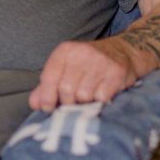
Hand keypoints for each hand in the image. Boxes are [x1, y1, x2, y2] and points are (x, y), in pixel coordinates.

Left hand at [28, 36, 149, 112]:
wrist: (124, 51)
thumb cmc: (89, 65)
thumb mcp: (66, 69)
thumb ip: (47, 86)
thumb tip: (35, 104)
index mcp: (65, 51)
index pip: (49, 77)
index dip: (47, 97)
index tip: (49, 108)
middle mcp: (82, 53)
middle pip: (66, 91)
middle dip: (68, 102)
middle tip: (74, 102)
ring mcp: (101, 62)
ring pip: (84, 97)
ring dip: (85, 102)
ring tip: (89, 96)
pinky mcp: (116, 72)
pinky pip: (101, 98)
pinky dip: (100, 101)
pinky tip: (102, 93)